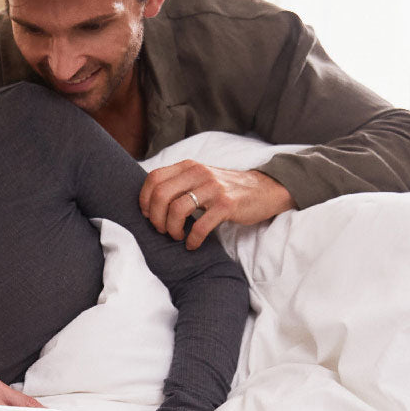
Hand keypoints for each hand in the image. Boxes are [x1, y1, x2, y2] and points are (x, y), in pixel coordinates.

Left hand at [139, 161, 294, 249]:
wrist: (264, 189)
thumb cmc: (227, 189)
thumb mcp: (201, 178)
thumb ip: (179, 183)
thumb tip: (151, 201)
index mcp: (188, 166)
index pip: (153, 178)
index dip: (145, 200)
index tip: (148, 215)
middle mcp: (198, 173)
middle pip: (161, 195)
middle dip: (155, 218)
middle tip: (163, 230)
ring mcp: (213, 188)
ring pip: (176, 209)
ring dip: (172, 229)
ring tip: (178, 236)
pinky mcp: (226, 204)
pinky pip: (200, 225)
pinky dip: (192, 239)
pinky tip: (192, 244)